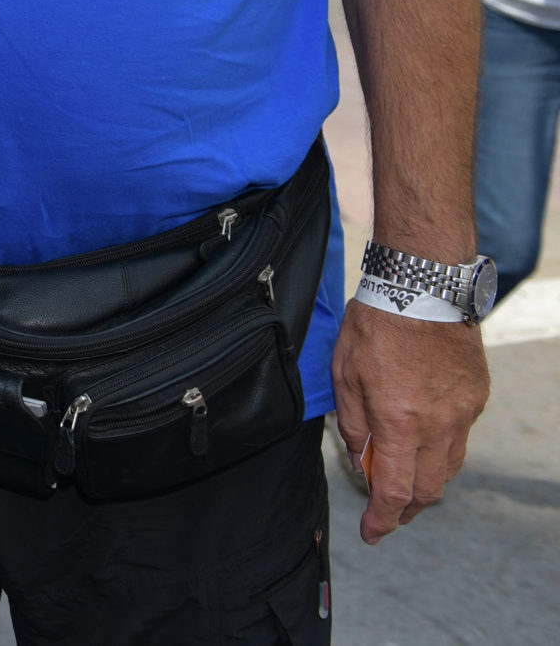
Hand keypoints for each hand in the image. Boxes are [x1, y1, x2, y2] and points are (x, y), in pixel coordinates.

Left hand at [331, 298, 489, 541]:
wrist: (423, 289)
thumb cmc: (375, 326)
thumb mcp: (344, 375)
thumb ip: (352, 424)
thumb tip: (362, 459)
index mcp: (399, 421)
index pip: (395, 490)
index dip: (383, 519)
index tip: (372, 532)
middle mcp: (438, 425)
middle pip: (428, 489)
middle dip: (406, 510)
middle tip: (387, 514)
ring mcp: (463, 413)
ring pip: (448, 468)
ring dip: (425, 482)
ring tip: (403, 481)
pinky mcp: (477, 399)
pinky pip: (460, 438)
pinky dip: (440, 449)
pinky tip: (423, 440)